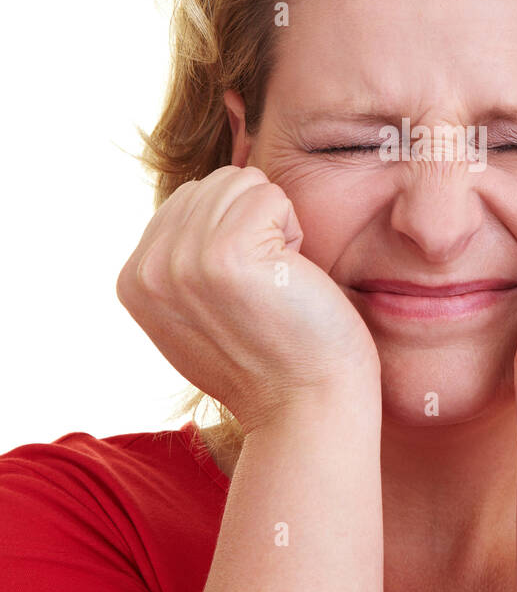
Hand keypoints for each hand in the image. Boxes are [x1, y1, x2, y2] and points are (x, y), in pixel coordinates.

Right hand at [116, 165, 380, 432]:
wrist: (306, 408)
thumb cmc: (272, 357)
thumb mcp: (197, 311)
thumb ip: (179, 260)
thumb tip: (196, 196)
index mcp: (133, 279)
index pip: (191, 198)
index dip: (235, 235)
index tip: (242, 294)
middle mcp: (148, 269)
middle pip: (216, 183)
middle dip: (255, 225)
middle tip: (265, 290)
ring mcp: (182, 261)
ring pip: (244, 183)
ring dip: (276, 227)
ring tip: (276, 285)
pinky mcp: (226, 254)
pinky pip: (272, 196)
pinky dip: (295, 233)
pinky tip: (291, 280)